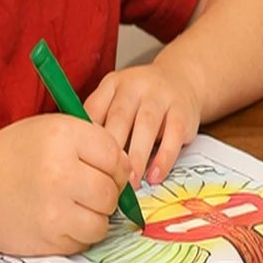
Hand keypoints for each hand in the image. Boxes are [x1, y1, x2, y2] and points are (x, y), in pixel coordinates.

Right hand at [0, 114, 130, 254]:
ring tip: (80, 204)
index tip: (106, 168)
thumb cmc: (18, 155)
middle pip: (111, 191)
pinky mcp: (47, 240)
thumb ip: (94, 141)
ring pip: (102, 221)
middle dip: (108, 191)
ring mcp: (52, 211)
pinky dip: (81, 232)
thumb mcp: (54, 129)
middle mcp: (59, 174)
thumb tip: (129, 168)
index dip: (116, 164)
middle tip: (92, 187)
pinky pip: (84, 241)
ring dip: (97, 215)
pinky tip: (65, 218)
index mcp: (63, 139)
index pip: (115, 155)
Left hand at [85, 59, 201, 186]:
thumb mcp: (116, 99)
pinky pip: (173, 135)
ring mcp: (161, 96)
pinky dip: (164, 158)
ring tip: (130, 184)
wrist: (182, 78)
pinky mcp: (183, 110)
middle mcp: (135, 86)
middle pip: (119, 118)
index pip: (94, 110)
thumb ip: (100, 122)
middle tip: (105, 182)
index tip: (82, 166)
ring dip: (137, 157)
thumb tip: (79, 160)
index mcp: (112, 85)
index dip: (87, 139)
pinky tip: (155, 176)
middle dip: (112, 152)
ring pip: (146, 125)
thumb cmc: (140, 100)